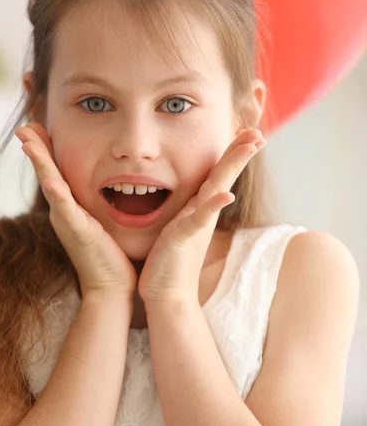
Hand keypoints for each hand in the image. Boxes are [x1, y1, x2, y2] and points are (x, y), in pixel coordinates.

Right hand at [15, 123, 136, 298]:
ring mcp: (68, 223)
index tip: (38, 127)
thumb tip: (107, 188)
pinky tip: (51, 181)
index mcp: (69, 209)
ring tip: (28, 141)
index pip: (55, 173)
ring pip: (51, 187)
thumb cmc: (110, 257)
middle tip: (24, 127)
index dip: (46, 151)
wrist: (111, 288)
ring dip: (40, 164)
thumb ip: (96, 206)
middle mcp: (63, 214)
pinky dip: (58, 195)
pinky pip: (67, 211)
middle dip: (36, 149)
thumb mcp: (100, 224)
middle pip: (46, 175)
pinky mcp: (79, 234)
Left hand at [138, 128, 266, 304]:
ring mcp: (196, 225)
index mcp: (200, 210)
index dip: (231, 154)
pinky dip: (213, 206)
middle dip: (240, 152)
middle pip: (224, 176)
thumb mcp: (179, 229)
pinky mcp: (184, 238)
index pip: (218, 176)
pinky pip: (199, 219)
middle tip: (258, 131)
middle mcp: (203, 214)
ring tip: (250, 146)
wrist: (167, 294)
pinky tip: (226, 195)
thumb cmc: (169, 263)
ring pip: (217, 189)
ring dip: (232, 167)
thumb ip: (188, 214)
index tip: (245, 131)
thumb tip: (193, 202)